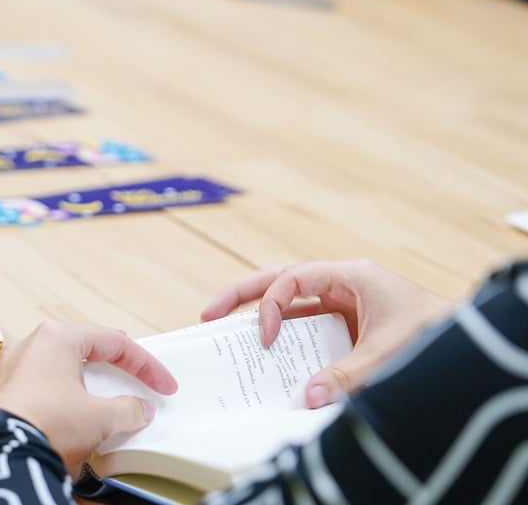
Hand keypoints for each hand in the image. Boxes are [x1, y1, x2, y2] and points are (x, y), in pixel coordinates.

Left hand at [0, 320, 177, 475]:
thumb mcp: (100, 418)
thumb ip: (127, 410)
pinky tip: (66, 425)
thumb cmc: (45, 424)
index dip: (144, 365)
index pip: (113, 343)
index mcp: (57, 337)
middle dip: (110, 372)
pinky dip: (56, 404)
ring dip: (82, 389)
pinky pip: (35, 393)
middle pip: (83, 353)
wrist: (0, 457)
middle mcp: (28, 346)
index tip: (160, 383)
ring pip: (57, 372)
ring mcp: (8, 370)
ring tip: (99, 411)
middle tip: (131, 386)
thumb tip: (137, 410)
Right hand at [201, 259, 453, 407]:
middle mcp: (341, 284)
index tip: (266, 337)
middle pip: (279, 279)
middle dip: (242, 294)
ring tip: (223, 331)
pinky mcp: (343, 323)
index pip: (294, 278)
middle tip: (208, 314)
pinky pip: (305, 326)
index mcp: (351, 275)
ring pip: (288, 300)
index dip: (272, 304)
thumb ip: (350, 373)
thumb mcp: (390, 352)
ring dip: (259, 315)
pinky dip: (284, 337)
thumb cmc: (435, 331)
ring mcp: (340, 302)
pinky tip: (267, 355)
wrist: (463, 341)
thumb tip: (309, 396)